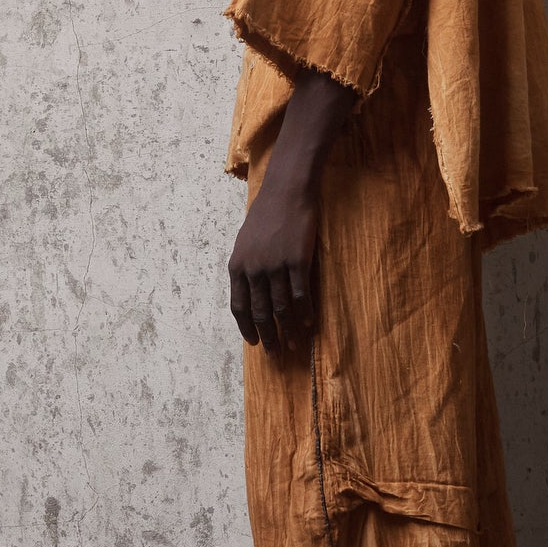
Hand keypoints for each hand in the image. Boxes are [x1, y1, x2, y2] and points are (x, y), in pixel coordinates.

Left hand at [228, 170, 317, 353]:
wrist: (286, 191)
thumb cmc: (266, 214)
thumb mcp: (245, 241)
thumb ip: (246, 267)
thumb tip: (251, 292)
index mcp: (238, 266)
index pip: (239, 307)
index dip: (247, 327)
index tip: (253, 343)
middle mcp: (254, 270)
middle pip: (261, 313)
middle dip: (268, 337)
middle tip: (275, 355)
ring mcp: (276, 267)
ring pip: (282, 309)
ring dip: (288, 331)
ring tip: (295, 345)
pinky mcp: (298, 262)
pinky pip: (301, 296)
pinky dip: (305, 313)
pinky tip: (309, 324)